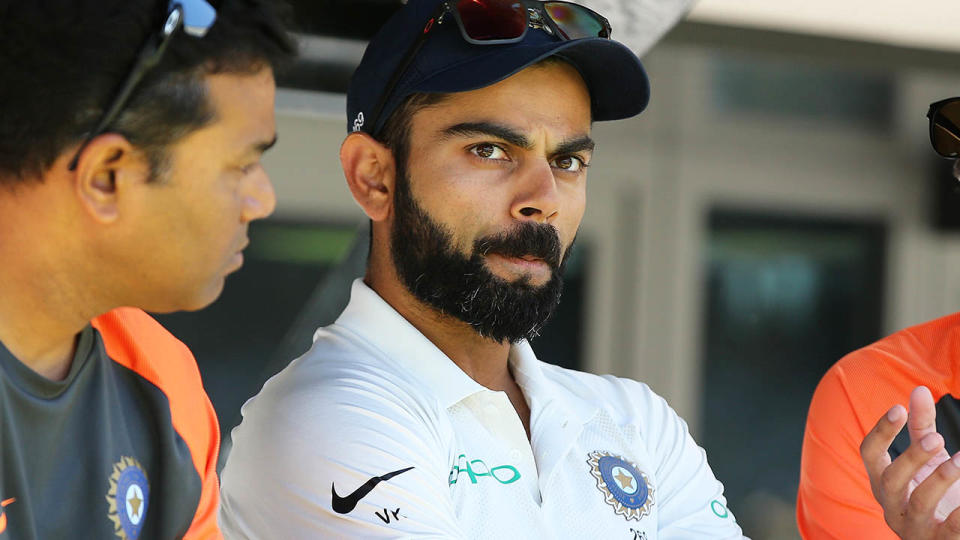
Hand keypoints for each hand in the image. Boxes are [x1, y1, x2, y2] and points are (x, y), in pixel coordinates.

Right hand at [861, 386, 959, 537]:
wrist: (948, 536)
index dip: (881, 432)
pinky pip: (950, 529)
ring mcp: (913, 527)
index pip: (869, 454)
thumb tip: (919, 390)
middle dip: (912, 457)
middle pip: (891, 479)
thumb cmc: (937, 494)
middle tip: (937, 436)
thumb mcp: (928, 459)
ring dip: (940, 478)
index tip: (898, 408)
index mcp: (883, 481)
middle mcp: (891, 505)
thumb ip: (920, 427)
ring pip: (919, 502)